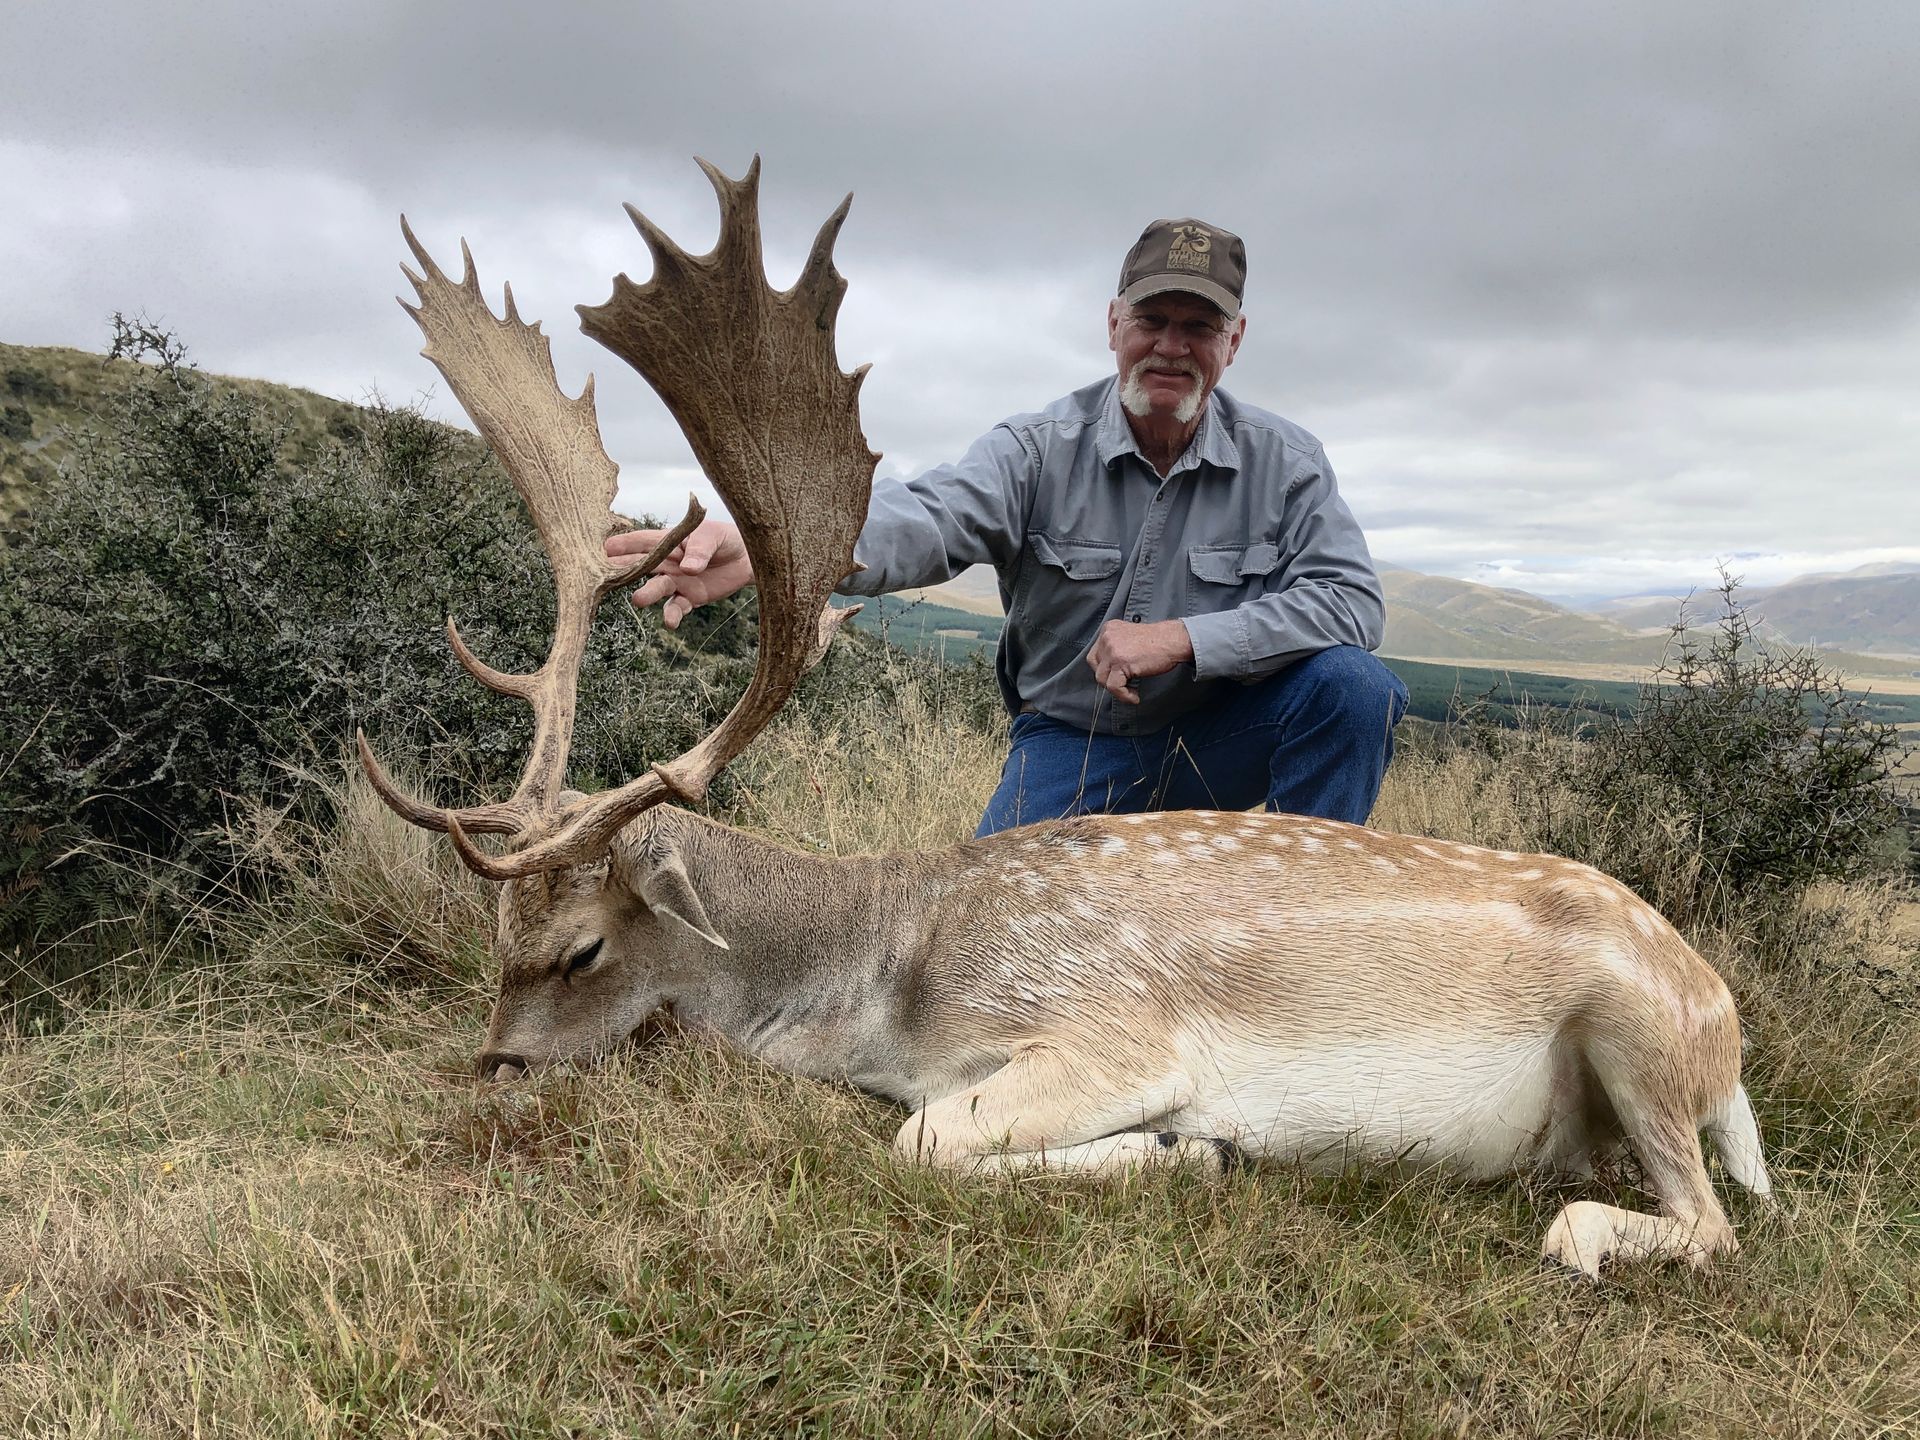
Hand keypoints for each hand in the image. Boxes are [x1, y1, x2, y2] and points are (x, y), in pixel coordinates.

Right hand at [605, 519, 752, 628]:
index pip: (641, 541)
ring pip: (656, 588)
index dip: (623, 545)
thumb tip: (688, 568)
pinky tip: (670, 622)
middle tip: (605, 578)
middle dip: (623, 571)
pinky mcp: (690, 597)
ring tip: (638, 600)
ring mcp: (677, 581)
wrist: (749, 559)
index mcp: (669, 541)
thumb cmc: (726, 539)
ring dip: (647, 594)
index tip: (603, 550)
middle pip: (641, 567)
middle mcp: (667, 562)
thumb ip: (700, 550)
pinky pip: (676, 608)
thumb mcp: (714, 536)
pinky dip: (672, 615)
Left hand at [1085, 619, 1193, 704]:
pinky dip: (1123, 696)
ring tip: (1131, 691)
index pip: (1095, 654)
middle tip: (1124, 683)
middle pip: (1095, 666)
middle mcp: (1107, 637)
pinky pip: (1113, 686)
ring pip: (1102, 678)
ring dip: (1116, 689)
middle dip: (1108, 678)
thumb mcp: (1129, 637)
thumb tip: (1107, 670)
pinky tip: (1134, 696)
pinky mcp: (1120, 662)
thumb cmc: (1157, 642)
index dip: (1104, 669)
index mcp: (1108, 629)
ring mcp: (1112, 649)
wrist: (1173, 641)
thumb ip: (1116, 647)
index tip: (1116, 676)